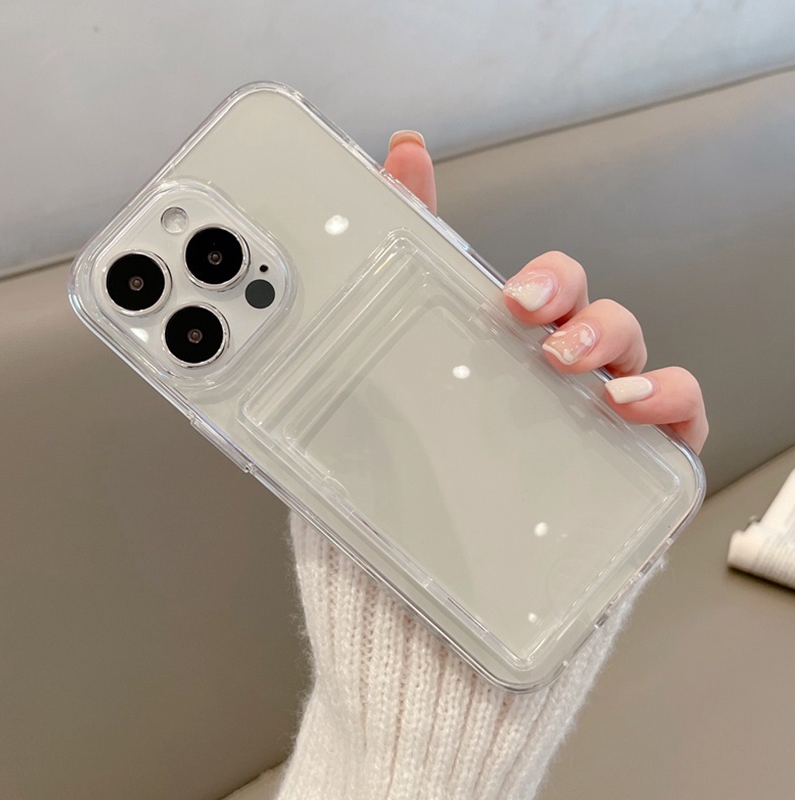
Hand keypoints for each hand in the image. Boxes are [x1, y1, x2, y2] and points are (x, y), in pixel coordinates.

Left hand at [385, 130, 708, 452]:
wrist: (450, 574)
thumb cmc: (442, 473)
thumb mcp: (403, 378)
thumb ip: (403, 274)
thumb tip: (400, 158)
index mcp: (511, 351)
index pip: (538, 289)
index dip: (537, 274)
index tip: (508, 290)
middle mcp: (560, 370)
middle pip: (584, 305)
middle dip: (563, 295)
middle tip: (523, 313)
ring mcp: (601, 407)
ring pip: (629, 344)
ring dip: (604, 337)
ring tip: (565, 360)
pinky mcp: (639, 453)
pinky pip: (678, 410)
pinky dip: (664, 396)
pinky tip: (625, 406)